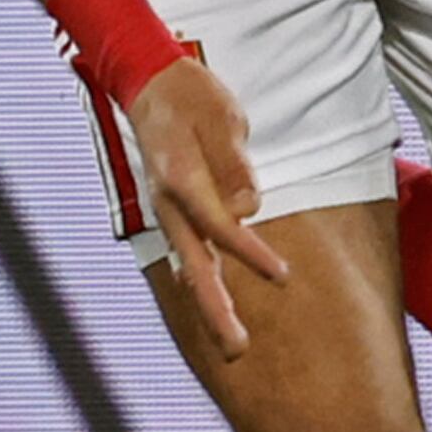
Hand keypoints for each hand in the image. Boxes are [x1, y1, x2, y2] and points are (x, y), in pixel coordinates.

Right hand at [129, 57, 290, 357]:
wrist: (150, 81)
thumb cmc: (192, 96)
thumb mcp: (224, 118)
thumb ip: (234, 164)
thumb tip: (249, 208)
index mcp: (181, 178)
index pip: (220, 227)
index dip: (250, 254)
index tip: (281, 276)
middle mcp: (168, 203)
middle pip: (195, 265)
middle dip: (216, 310)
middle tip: (238, 350)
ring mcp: (167, 210)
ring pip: (189, 266)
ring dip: (210, 305)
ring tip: (232, 344)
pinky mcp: (173, 210)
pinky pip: (189, 253)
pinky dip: (201, 281)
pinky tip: (212, 305)